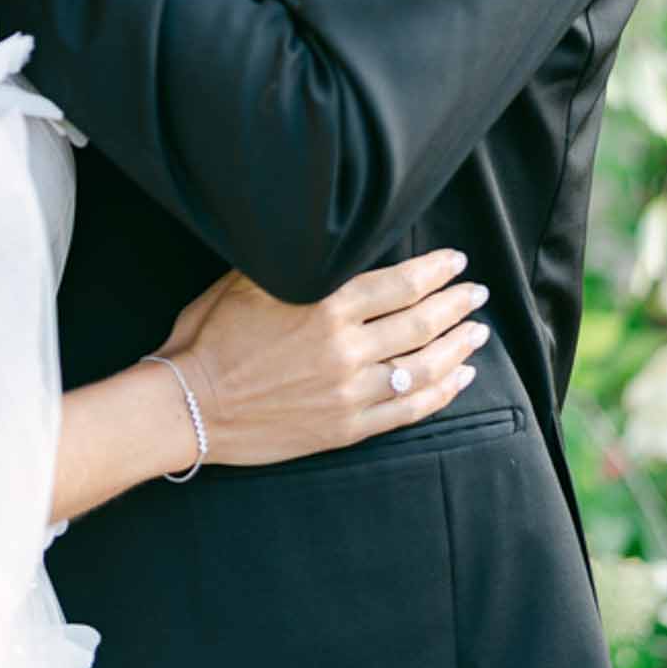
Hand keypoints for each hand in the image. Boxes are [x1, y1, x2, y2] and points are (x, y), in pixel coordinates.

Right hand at [160, 249, 489, 466]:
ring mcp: (350, 391)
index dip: (436, 272)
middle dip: (456, 305)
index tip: (457, 263)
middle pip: (421, 322)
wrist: (190, 405)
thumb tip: (327, 240)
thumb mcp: (245, 281)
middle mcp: (345, 347)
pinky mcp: (347, 426)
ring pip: (423, 367)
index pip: (400, 284)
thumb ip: (296, 264)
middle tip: (476, 294)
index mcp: (324, 305)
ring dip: (458, 347)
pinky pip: (409, 409)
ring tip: (476, 333)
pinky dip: (441, 392)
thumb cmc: (211, 336)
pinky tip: (458, 378)